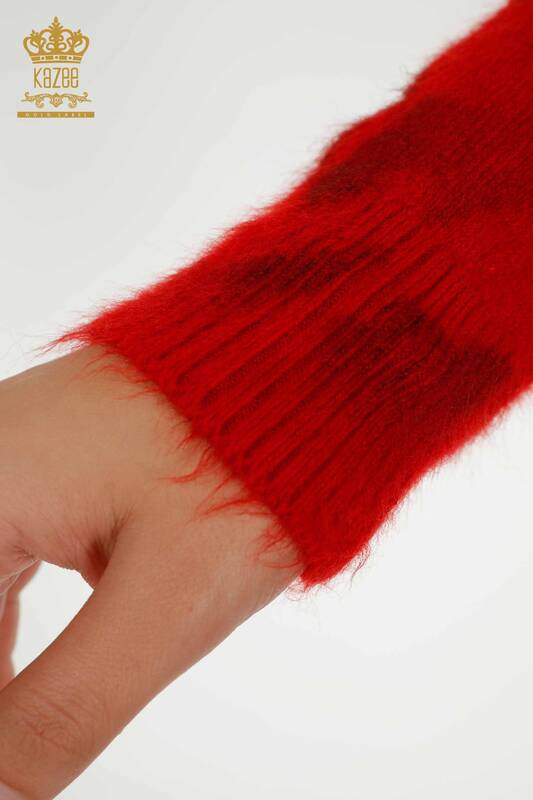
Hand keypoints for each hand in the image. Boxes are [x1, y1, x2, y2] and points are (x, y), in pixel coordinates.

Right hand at [0, 346, 299, 798]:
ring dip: (9, 671)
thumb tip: (4, 789)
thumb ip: (66, 707)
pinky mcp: (46, 470)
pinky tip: (33, 681)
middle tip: (32, 755)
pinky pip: (4, 561)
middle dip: (8, 696)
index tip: (21, 763)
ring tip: (34, 732)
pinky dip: (13, 629)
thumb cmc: (247, 456)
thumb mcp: (163, 597)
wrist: (303, 368)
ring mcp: (12, 463)